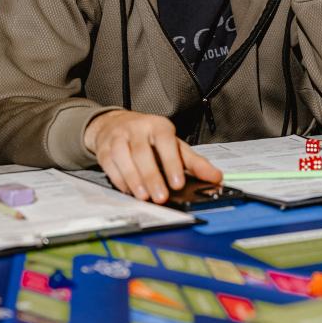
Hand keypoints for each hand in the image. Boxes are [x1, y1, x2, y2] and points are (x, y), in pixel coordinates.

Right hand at [84, 109, 222, 202]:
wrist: (116, 125)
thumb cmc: (150, 138)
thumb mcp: (175, 146)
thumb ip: (195, 163)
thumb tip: (216, 178)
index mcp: (159, 126)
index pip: (166, 142)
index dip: (172, 163)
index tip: (177, 183)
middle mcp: (138, 129)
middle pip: (143, 153)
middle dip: (152, 177)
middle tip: (161, 197)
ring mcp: (119, 137)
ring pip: (124, 157)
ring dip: (134, 179)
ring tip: (144, 197)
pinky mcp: (105, 149)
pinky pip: (110, 164)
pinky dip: (119, 180)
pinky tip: (129, 191)